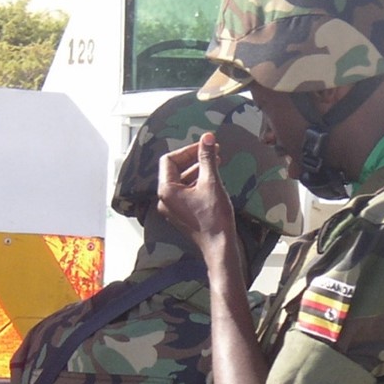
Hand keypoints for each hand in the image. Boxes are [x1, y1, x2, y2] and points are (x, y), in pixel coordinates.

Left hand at [157, 132, 236, 260]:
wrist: (219, 246)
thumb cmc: (214, 217)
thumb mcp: (211, 182)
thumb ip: (207, 158)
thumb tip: (207, 138)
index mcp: (166, 190)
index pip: (170, 159)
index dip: (188, 150)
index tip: (206, 146)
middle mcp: (164, 199)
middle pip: (175, 169)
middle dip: (195, 159)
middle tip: (214, 151)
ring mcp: (172, 208)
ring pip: (182, 181)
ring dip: (198, 170)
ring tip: (217, 163)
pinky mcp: (181, 214)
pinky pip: (186, 192)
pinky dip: (198, 183)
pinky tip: (213, 179)